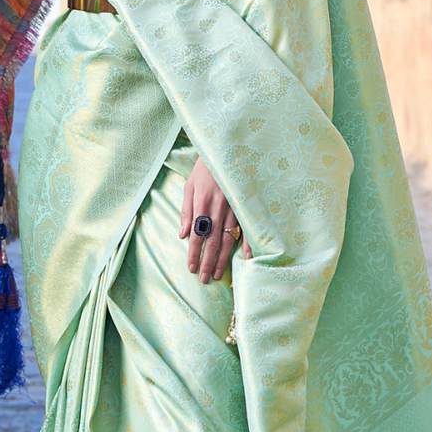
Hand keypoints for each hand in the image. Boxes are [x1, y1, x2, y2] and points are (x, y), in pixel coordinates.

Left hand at [181, 155, 251, 282]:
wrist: (226, 152)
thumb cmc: (205, 170)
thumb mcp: (189, 186)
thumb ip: (186, 211)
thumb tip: (184, 235)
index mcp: (203, 204)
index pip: (197, 236)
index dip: (194, 254)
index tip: (191, 268)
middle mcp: (219, 209)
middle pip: (212, 242)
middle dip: (208, 262)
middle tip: (205, 279)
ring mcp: (234, 209)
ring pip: (228, 240)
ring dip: (223, 259)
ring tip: (218, 274)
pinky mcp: (245, 207)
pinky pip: (247, 229)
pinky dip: (248, 245)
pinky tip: (246, 259)